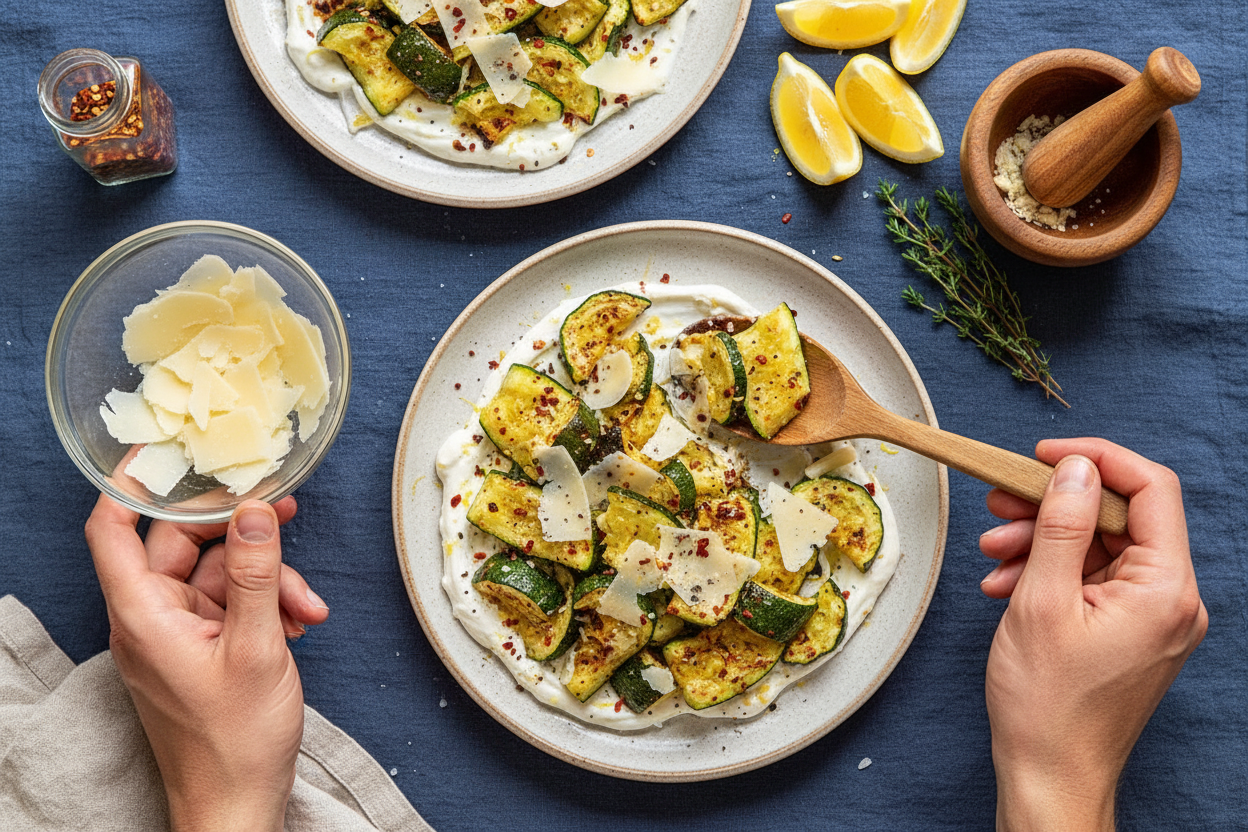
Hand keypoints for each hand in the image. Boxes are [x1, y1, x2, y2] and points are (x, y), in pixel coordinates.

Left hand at [85, 495, 328, 831]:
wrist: (238, 804)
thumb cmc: (235, 741)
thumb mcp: (257, 648)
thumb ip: (257, 573)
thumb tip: (256, 509)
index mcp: (143, 614)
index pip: (113, 530)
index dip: (132, 483)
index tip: (164, 447)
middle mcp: (152, 617)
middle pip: (183, 543)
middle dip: (242, 531)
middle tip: (286, 506)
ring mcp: (177, 632)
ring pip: (221, 574)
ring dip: (270, 580)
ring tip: (308, 606)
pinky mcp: (202, 646)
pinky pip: (233, 603)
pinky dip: (269, 605)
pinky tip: (300, 624)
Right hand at [978, 439, 1206, 831]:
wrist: (1051, 774)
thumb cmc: (1048, 704)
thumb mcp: (1042, 601)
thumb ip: (1062, 526)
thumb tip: (1075, 468)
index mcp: (1165, 587)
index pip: (1150, 488)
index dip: (1096, 460)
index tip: (1043, 455)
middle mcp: (1172, 598)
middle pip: (1119, 516)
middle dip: (1054, 505)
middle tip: (999, 503)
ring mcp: (1153, 617)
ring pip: (1099, 546)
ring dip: (1042, 540)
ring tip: (992, 553)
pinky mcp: (1130, 631)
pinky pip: (1093, 579)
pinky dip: (1049, 572)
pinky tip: (1005, 584)